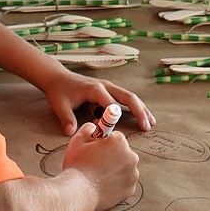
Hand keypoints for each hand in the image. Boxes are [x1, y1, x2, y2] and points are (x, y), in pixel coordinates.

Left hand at [41, 70, 155, 136]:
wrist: (57, 77)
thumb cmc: (59, 91)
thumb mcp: (60, 105)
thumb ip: (66, 119)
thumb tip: (71, 133)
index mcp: (95, 88)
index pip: (110, 104)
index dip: (115, 118)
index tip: (118, 132)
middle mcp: (105, 85)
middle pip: (127, 97)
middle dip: (139, 111)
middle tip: (147, 126)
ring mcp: (108, 87)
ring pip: (129, 97)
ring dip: (141, 109)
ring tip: (151, 122)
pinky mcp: (108, 90)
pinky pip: (124, 98)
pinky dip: (135, 107)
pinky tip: (143, 116)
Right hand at [63, 123, 138, 210]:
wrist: (78, 192)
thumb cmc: (77, 165)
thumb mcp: (78, 139)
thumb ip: (89, 128)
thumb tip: (95, 127)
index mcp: (120, 142)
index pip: (115, 137)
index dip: (104, 142)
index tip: (97, 148)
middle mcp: (131, 157)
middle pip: (122, 152)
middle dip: (111, 155)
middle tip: (96, 163)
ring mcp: (132, 175)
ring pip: (124, 167)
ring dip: (114, 169)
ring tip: (98, 175)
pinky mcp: (130, 190)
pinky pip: (124, 182)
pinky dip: (116, 183)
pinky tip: (103, 184)